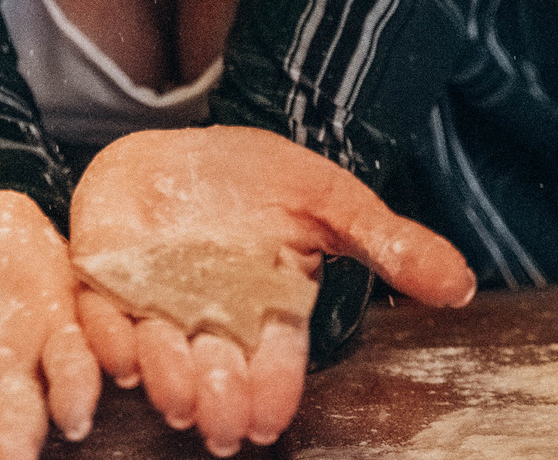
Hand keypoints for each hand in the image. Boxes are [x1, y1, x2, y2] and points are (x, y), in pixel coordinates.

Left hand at [69, 127, 474, 455]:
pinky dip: (105, 334)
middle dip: (218, 401)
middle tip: (221, 413)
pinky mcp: (103, 283)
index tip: (265, 417)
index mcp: (267, 315)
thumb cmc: (258, 178)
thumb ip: (388, 243)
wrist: (184, 141)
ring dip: (164, 376)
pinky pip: (98, 321)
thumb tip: (460, 285)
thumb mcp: (328, 200)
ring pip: (156, 361)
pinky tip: (119, 335)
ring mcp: (154, 308)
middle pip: (214, 382)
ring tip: (176, 378)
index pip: (276, 372)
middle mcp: (209, 325)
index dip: (270, 396)